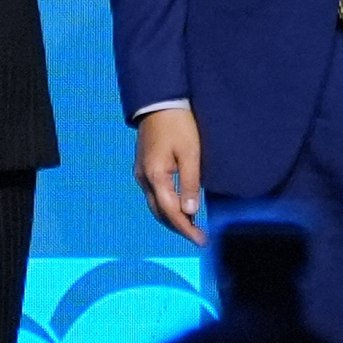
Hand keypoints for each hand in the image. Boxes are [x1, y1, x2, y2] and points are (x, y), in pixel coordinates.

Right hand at [133, 106, 206, 247]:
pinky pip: (155, 195)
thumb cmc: (178, 125)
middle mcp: (143, 178)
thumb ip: (189, 183)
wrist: (159, 102)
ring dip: (172, 218)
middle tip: (198, 237)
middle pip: (159, 213)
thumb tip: (190, 212)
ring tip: (192, 226)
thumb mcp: (190, 153)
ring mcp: (141, 173)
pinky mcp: (144, 168)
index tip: (201, 240)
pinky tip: (180, 207)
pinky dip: (167, 206)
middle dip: (179, 227)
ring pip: (156, 205)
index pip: (170, 212)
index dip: (186, 228)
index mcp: (155, 176)